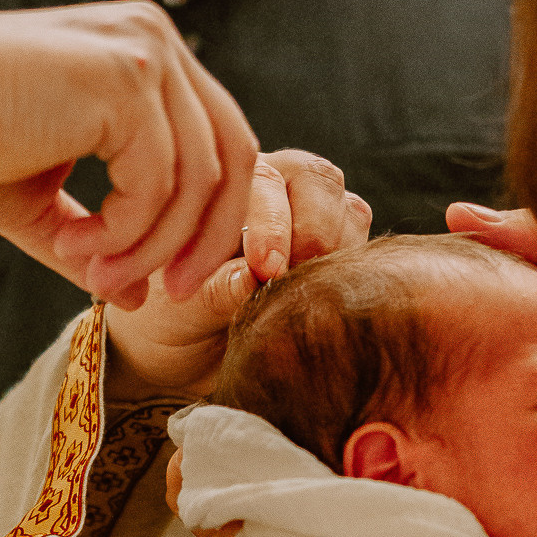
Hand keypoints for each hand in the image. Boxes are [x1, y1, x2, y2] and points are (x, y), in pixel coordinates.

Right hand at [0, 1, 258, 305]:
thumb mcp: (41, 200)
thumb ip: (102, 238)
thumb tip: (142, 298)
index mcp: (143, 52)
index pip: (217, 138)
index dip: (211, 219)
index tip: (177, 282)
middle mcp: (155, 39)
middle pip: (232, 155)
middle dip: (205, 239)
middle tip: (166, 294)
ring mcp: (146, 53)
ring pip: (196, 180)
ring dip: (148, 246)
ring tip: (92, 273)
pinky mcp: (126, 78)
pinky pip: (158, 183)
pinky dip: (125, 232)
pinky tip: (74, 246)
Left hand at [101, 147, 371, 401]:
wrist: (189, 358)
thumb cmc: (170, 325)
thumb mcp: (178, 315)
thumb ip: (213, 293)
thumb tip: (252, 278)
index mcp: (222, 184)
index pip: (259, 181)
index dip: (270, 223)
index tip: (266, 271)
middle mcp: (274, 184)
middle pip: (316, 179)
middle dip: (311, 232)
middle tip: (292, 283)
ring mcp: (314, 211)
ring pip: (349, 208)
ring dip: (336, 254)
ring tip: (305, 300)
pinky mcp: (343, 245)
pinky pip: (365, 244)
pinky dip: (353, 272)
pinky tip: (324, 304)